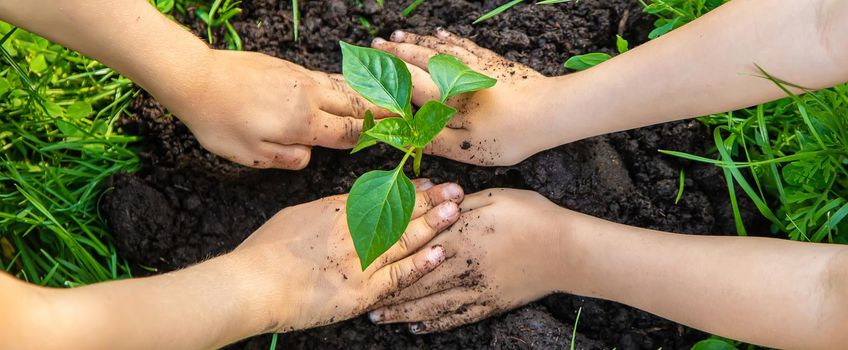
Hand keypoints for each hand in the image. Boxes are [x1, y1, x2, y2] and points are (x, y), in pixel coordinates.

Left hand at [160, 49, 383, 169]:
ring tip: (392, 98)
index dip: (376, 137)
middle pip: (356, 105)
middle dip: (385, 111)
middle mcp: (309, 96)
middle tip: (409, 115)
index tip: (399, 138)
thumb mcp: (252, 156)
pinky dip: (347, 83)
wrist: (197, 79)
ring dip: (370, 94)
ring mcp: (301, 78)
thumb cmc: (220, 123)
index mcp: (304, 123)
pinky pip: (327, 76)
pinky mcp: (289, 67)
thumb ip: (289, 158)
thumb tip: (309, 154)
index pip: (350, 132)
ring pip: (344, 86)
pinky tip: (352, 86)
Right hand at [230, 180, 464, 331]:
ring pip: (405, 240)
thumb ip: (327, 211)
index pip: (381, 196)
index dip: (407, 190)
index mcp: (336, 211)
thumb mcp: (296, 217)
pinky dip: (420, 265)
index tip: (427, 184)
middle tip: (455, 190)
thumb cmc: (264, 251)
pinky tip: (439, 253)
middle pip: (399, 212)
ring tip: (455, 212)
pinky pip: (397, 277)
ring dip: (433, 225)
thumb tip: (346, 206)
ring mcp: (360, 262)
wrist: (252, 285)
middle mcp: (353, 232)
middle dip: (430, 201)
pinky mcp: (361, 292)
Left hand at [367, 189, 572, 333]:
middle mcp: (462, 265)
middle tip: (361, 300)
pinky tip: (417, 328)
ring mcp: (476, 288)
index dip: (388, 257)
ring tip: (379, 318)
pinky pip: (456, 317)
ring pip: (431, 304)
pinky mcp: (490, 303)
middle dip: (386, 292)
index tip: (364, 262)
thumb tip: (433, 202)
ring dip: (402, 313)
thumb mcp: (492, 198)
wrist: (567, 250)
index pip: (415, 247)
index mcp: (460, 235)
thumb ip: (459, 204)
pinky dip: (434, 324)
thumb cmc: (531, 215)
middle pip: (416, 281)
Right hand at [371, 29, 553, 165]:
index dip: (385, 72)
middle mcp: (453, 75)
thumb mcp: (465, 148)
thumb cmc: (507, 134)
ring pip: (437, 47)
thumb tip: (401, 135)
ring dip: (415, 41)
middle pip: (418, 57)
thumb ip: (431, 139)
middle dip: (395, 51)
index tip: (367, 63)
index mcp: (443, 97)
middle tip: (376, 45)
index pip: (406, 79)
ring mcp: (473, 64)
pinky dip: (446, 38)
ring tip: (397, 35)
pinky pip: (461, 44)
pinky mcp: (491, 62)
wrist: (550, 111)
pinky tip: (438, 33)